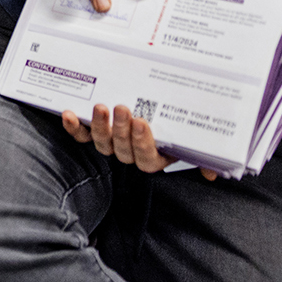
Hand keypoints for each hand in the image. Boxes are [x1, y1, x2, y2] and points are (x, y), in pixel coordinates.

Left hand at [62, 105, 216, 179]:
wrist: (156, 107)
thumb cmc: (177, 126)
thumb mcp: (194, 142)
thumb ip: (204, 156)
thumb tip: (213, 173)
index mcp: (154, 157)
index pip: (146, 158)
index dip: (142, 143)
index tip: (143, 123)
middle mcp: (130, 153)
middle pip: (122, 149)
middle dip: (121, 129)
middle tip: (122, 108)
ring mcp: (110, 144)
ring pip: (102, 142)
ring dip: (99, 126)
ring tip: (101, 107)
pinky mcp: (93, 134)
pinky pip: (81, 136)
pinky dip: (73, 127)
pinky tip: (68, 114)